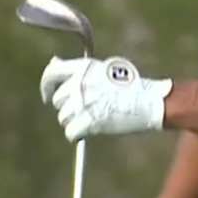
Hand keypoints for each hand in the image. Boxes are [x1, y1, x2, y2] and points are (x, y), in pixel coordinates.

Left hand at [41, 55, 172, 141]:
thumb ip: (77, 69)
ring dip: (75, 121)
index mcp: (84, 67)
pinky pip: (70, 133)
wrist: (150, 101)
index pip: (52, 73)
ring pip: (63, 118)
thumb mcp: (103, 69)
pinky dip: (77, 135)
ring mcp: (83, 102)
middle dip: (68, 108)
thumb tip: (52, 62)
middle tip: (87, 110)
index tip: (47, 96)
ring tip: (95, 119)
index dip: (46, 86)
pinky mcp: (88, 121)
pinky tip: (90, 132)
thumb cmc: (129, 86)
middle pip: (58, 101)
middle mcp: (80, 83)